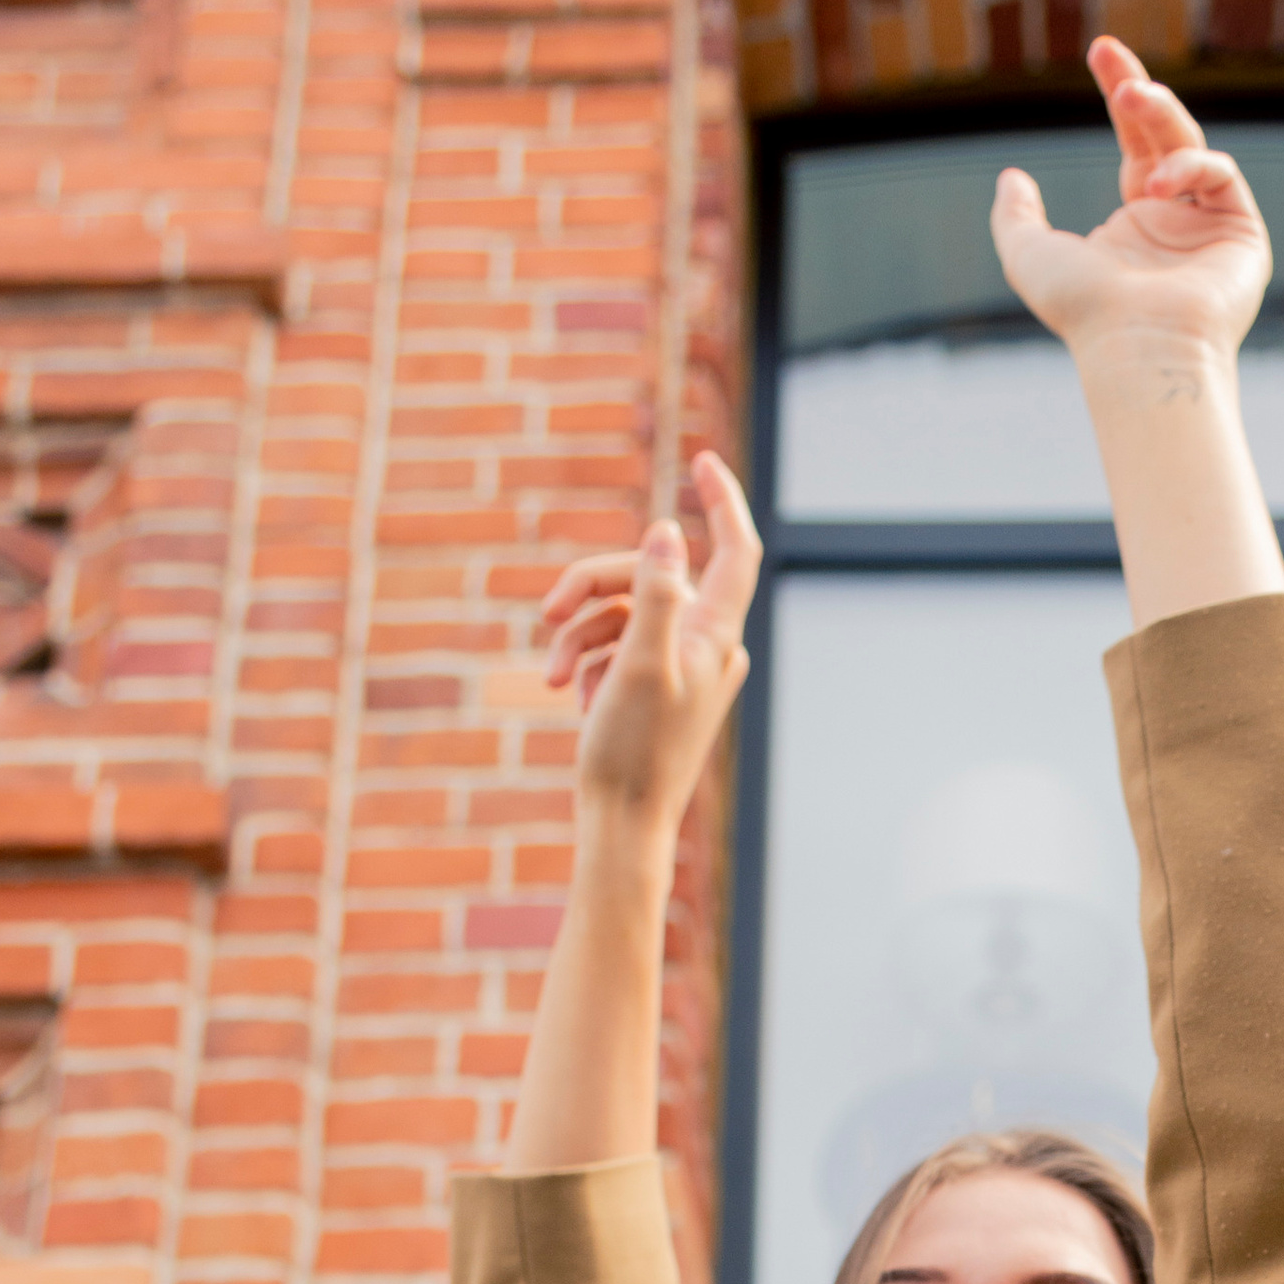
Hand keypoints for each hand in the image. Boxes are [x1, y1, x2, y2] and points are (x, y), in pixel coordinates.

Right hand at [539, 450, 762, 842]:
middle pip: (648, 576)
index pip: (735, 551)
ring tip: (556, 676)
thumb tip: (668, 532)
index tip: (698, 460)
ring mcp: (676, 667)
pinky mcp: (648, 686)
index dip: (721, 502)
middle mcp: (705, 646)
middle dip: (592, 587)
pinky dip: (587, 659)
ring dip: (578, 633)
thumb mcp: (640, 664)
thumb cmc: (633, 751)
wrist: (622, 823)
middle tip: (548, 611)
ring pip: (621, 610)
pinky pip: (613, 645)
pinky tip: (575, 695)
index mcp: (715, 637)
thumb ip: (656, 595)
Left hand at [991, 37, 1270, 371]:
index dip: (1120, 93)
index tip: (1099, 52)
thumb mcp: (1030, 256)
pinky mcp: (1243, 235)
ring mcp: (1211, 228)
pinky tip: (1158, 184)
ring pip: (1192, 146)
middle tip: (1106, 52)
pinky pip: (1221, 175)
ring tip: (1127, 99)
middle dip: (1138, 89)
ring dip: (1160, 115)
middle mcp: (1176, 222)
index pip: (1133, 143)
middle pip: (1164, 133)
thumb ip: (1017, 216)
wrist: (1138, 348)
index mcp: (1135, 224)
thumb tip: (1012, 177)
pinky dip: (1190, 165)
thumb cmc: (1085, 313)